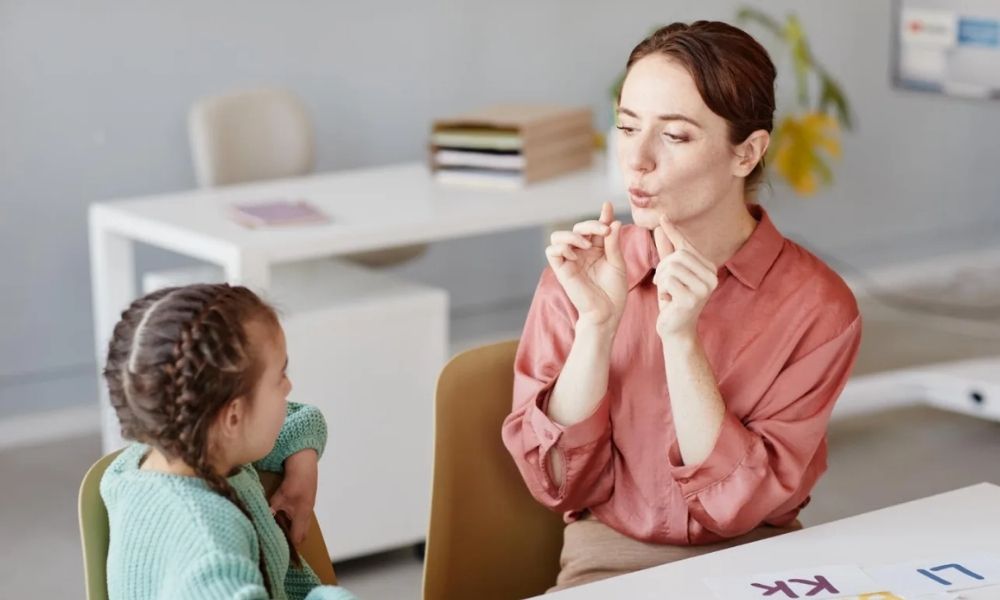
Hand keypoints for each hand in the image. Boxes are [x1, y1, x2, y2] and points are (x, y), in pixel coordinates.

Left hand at [269, 449, 317, 545]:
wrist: (304, 463)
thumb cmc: (295, 481)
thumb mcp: (281, 496)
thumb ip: (272, 510)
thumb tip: (261, 522)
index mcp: (302, 516)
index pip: (298, 538)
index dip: (290, 548)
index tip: (280, 553)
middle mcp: (306, 515)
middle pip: (300, 534)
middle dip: (290, 541)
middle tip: (277, 546)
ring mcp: (305, 508)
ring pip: (298, 525)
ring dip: (289, 530)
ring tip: (276, 535)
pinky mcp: (302, 501)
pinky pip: (296, 517)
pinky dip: (289, 521)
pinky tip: (279, 518)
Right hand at [545, 202, 626, 328]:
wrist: (607, 312)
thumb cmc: (614, 291)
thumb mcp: (617, 263)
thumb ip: (613, 243)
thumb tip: (613, 221)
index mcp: (597, 249)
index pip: (596, 227)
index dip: (602, 215)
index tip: (607, 206)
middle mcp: (582, 252)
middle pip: (578, 227)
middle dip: (590, 225)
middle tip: (604, 231)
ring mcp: (570, 260)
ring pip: (559, 236)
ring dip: (572, 234)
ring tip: (586, 244)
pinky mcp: (561, 269)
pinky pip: (552, 251)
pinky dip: (562, 248)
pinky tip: (575, 255)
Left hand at [652, 216, 718, 337]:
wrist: (676, 331)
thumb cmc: (673, 301)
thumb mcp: (670, 274)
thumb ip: (667, 251)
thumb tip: (661, 225)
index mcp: (709, 268)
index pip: (686, 245)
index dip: (672, 232)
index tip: (662, 217)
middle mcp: (712, 276)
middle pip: (678, 256)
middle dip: (663, 267)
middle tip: (662, 282)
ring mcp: (704, 288)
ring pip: (672, 266)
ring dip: (662, 279)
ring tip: (666, 292)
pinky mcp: (693, 299)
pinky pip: (668, 280)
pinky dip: (663, 289)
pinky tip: (668, 300)